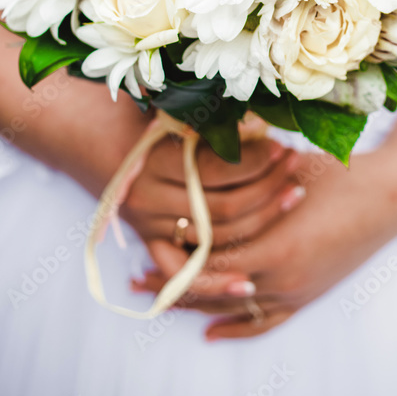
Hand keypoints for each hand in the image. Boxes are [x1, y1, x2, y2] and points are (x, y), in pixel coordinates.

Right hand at [121, 110, 305, 297]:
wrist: (99, 141)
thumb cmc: (143, 118)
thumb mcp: (171, 110)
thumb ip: (208, 119)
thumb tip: (261, 123)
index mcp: (154, 161)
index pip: (218, 170)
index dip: (256, 159)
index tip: (282, 146)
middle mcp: (149, 200)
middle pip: (223, 208)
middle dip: (267, 187)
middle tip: (297, 165)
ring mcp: (151, 228)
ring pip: (216, 239)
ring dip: (259, 221)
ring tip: (293, 194)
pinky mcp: (154, 246)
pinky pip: (185, 276)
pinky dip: (215, 283)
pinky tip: (247, 285)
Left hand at [133, 147, 396, 336]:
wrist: (390, 195)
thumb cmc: (339, 175)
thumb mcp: (287, 172)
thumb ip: (244, 183)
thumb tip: (198, 173)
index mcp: (274, 246)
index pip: (209, 264)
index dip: (175, 259)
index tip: (147, 247)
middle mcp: (282, 279)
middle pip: (212, 291)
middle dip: (172, 286)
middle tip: (138, 280)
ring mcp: (296, 292)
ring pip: (233, 309)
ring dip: (195, 306)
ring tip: (159, 301)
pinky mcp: (308, 296)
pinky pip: (265, 322)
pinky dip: (235, 327)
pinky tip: (210, 330)